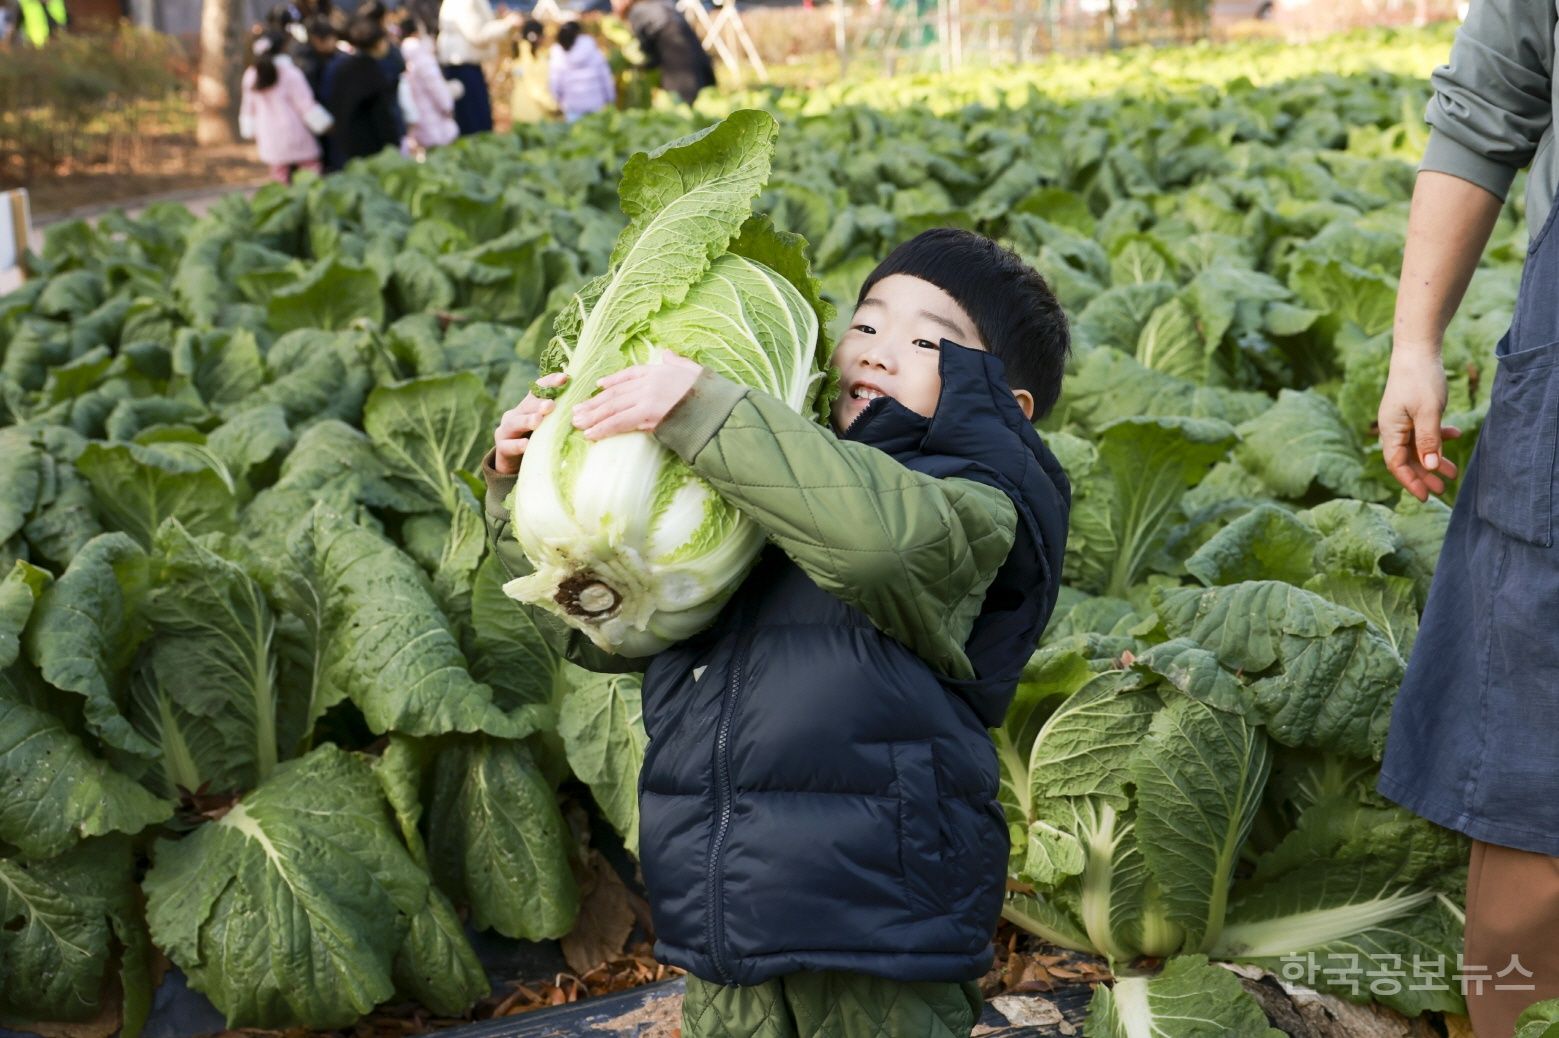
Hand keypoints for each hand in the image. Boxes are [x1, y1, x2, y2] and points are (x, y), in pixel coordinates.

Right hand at [493, 372, 567, 474]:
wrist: (512, 463)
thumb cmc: (536, 440)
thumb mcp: (546, 426)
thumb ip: (558, 415)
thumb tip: (585, 405)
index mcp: (528, 406)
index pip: (538, 390)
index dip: (550, 382)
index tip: (565, 378)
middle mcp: (515, 414)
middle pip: (527, 405)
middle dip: (539, 403)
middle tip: (552, 404)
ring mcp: (506, 431)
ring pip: (515, 422)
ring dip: (527, 421)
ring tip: (538, 421)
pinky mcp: (501, 448)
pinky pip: (509, 446)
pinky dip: (517, 445)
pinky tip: (526, 445)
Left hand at [571, 351, 702, 440]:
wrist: (719, 408)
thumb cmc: (712, 394)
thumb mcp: (695, 371)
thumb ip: (679, 363)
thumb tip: (668, 353)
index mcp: (660, 370)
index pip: (630, 374)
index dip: (613, 381)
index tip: (598, 386)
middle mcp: (650, 381)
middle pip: (615, 393)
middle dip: (594, 403)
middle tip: (576, 411)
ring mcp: (648, 396)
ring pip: (613, 407)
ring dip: (593, 416)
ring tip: (577, 423)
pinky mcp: (648, 412)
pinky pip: (620, 422)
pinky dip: (603, 428)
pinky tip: (590, 434)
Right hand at [1378, 348, 1461, 500]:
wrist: (1417, 350)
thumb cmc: (1420, 379)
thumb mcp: (1428, 412)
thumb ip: (1429, 440)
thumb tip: (1430, 467)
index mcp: (1390, 430)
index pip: (1396, 464)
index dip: (1410, 482)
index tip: (1426, 496)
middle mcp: (1393, 427)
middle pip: (1407, 459)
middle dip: (1425, 475)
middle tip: (1443, 489)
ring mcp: (1403, 419)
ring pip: (1417, 447)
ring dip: (1434, 459)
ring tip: (1452, 471)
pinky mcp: (1413, 411)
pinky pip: (1424, 431)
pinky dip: (1438, 437)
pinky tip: (1455, 433)